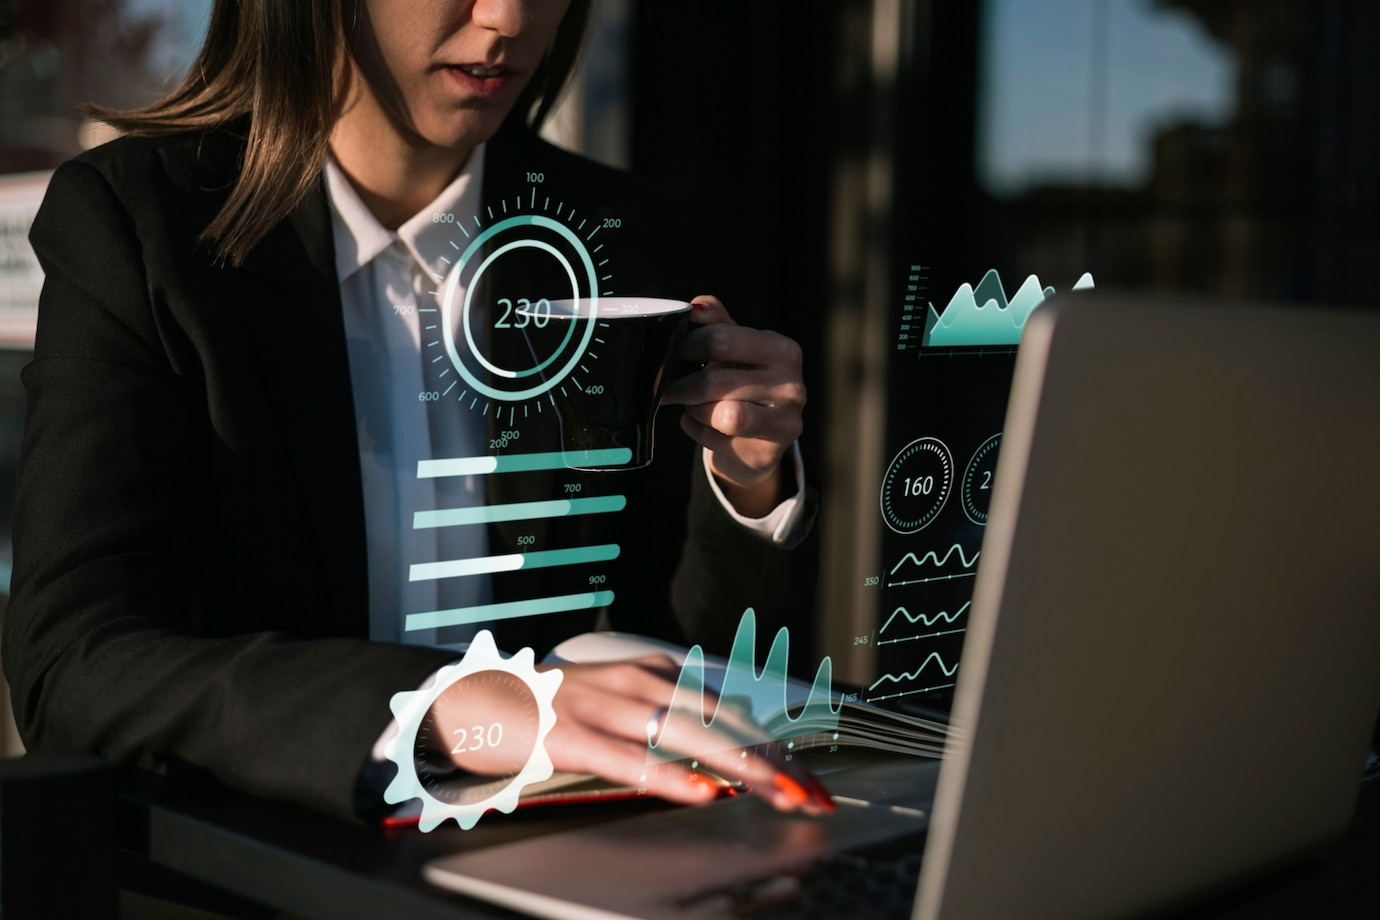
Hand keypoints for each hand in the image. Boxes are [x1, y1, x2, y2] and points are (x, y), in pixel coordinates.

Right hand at [434, 655, 832, 812]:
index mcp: (655, 672)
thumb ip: (670, 721)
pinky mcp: (571, 734)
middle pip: (722, 721)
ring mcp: (604, 706)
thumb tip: (726, 758)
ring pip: (687, 735)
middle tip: (811, 796)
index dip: (777, 746)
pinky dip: (670, 776)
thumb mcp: (621, 703)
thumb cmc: (552, 708)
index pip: (733, 710)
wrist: (471, 696)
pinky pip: (629, 758)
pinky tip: (700, 793)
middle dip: (773, 761)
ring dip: (740, 767)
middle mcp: (637, 682)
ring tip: (776, 793)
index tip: (811, 781)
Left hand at [661, 296, 805, 517]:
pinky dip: (696, 429)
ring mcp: (784, 422)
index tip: (675, 351)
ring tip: (690, 403)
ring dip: (693, 408)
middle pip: (715, 379)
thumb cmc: (746, 383)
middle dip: (682, 383)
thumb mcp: (737, 348)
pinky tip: (700, 424)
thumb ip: (717, 322)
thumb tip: (695, 307)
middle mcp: (791, 385)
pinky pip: (714, 439)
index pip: (721, 339)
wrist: (761, 438)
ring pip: (720, 414)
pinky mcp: (767, 453)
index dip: (688, 345)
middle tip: (668, 384)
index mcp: (782, 350)